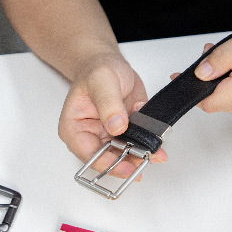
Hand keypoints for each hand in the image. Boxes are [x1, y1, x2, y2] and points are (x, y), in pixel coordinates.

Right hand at [58, 52, 166, 178]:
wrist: (109, 64)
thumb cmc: (97, 70)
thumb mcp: (102, 80)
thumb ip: (108, 103)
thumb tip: (116, 126)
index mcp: (73, 128)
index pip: (88, 155)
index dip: (108, 164)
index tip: (126, 166)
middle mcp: (89, 137)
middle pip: (107, 160)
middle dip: (127, 163)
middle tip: (146, 159)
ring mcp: (107, 138)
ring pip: (123, 157)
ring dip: (140, 157)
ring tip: (156, 153)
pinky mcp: (123, 135)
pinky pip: (136, 146)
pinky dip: (148, 146)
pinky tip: (157, 145)